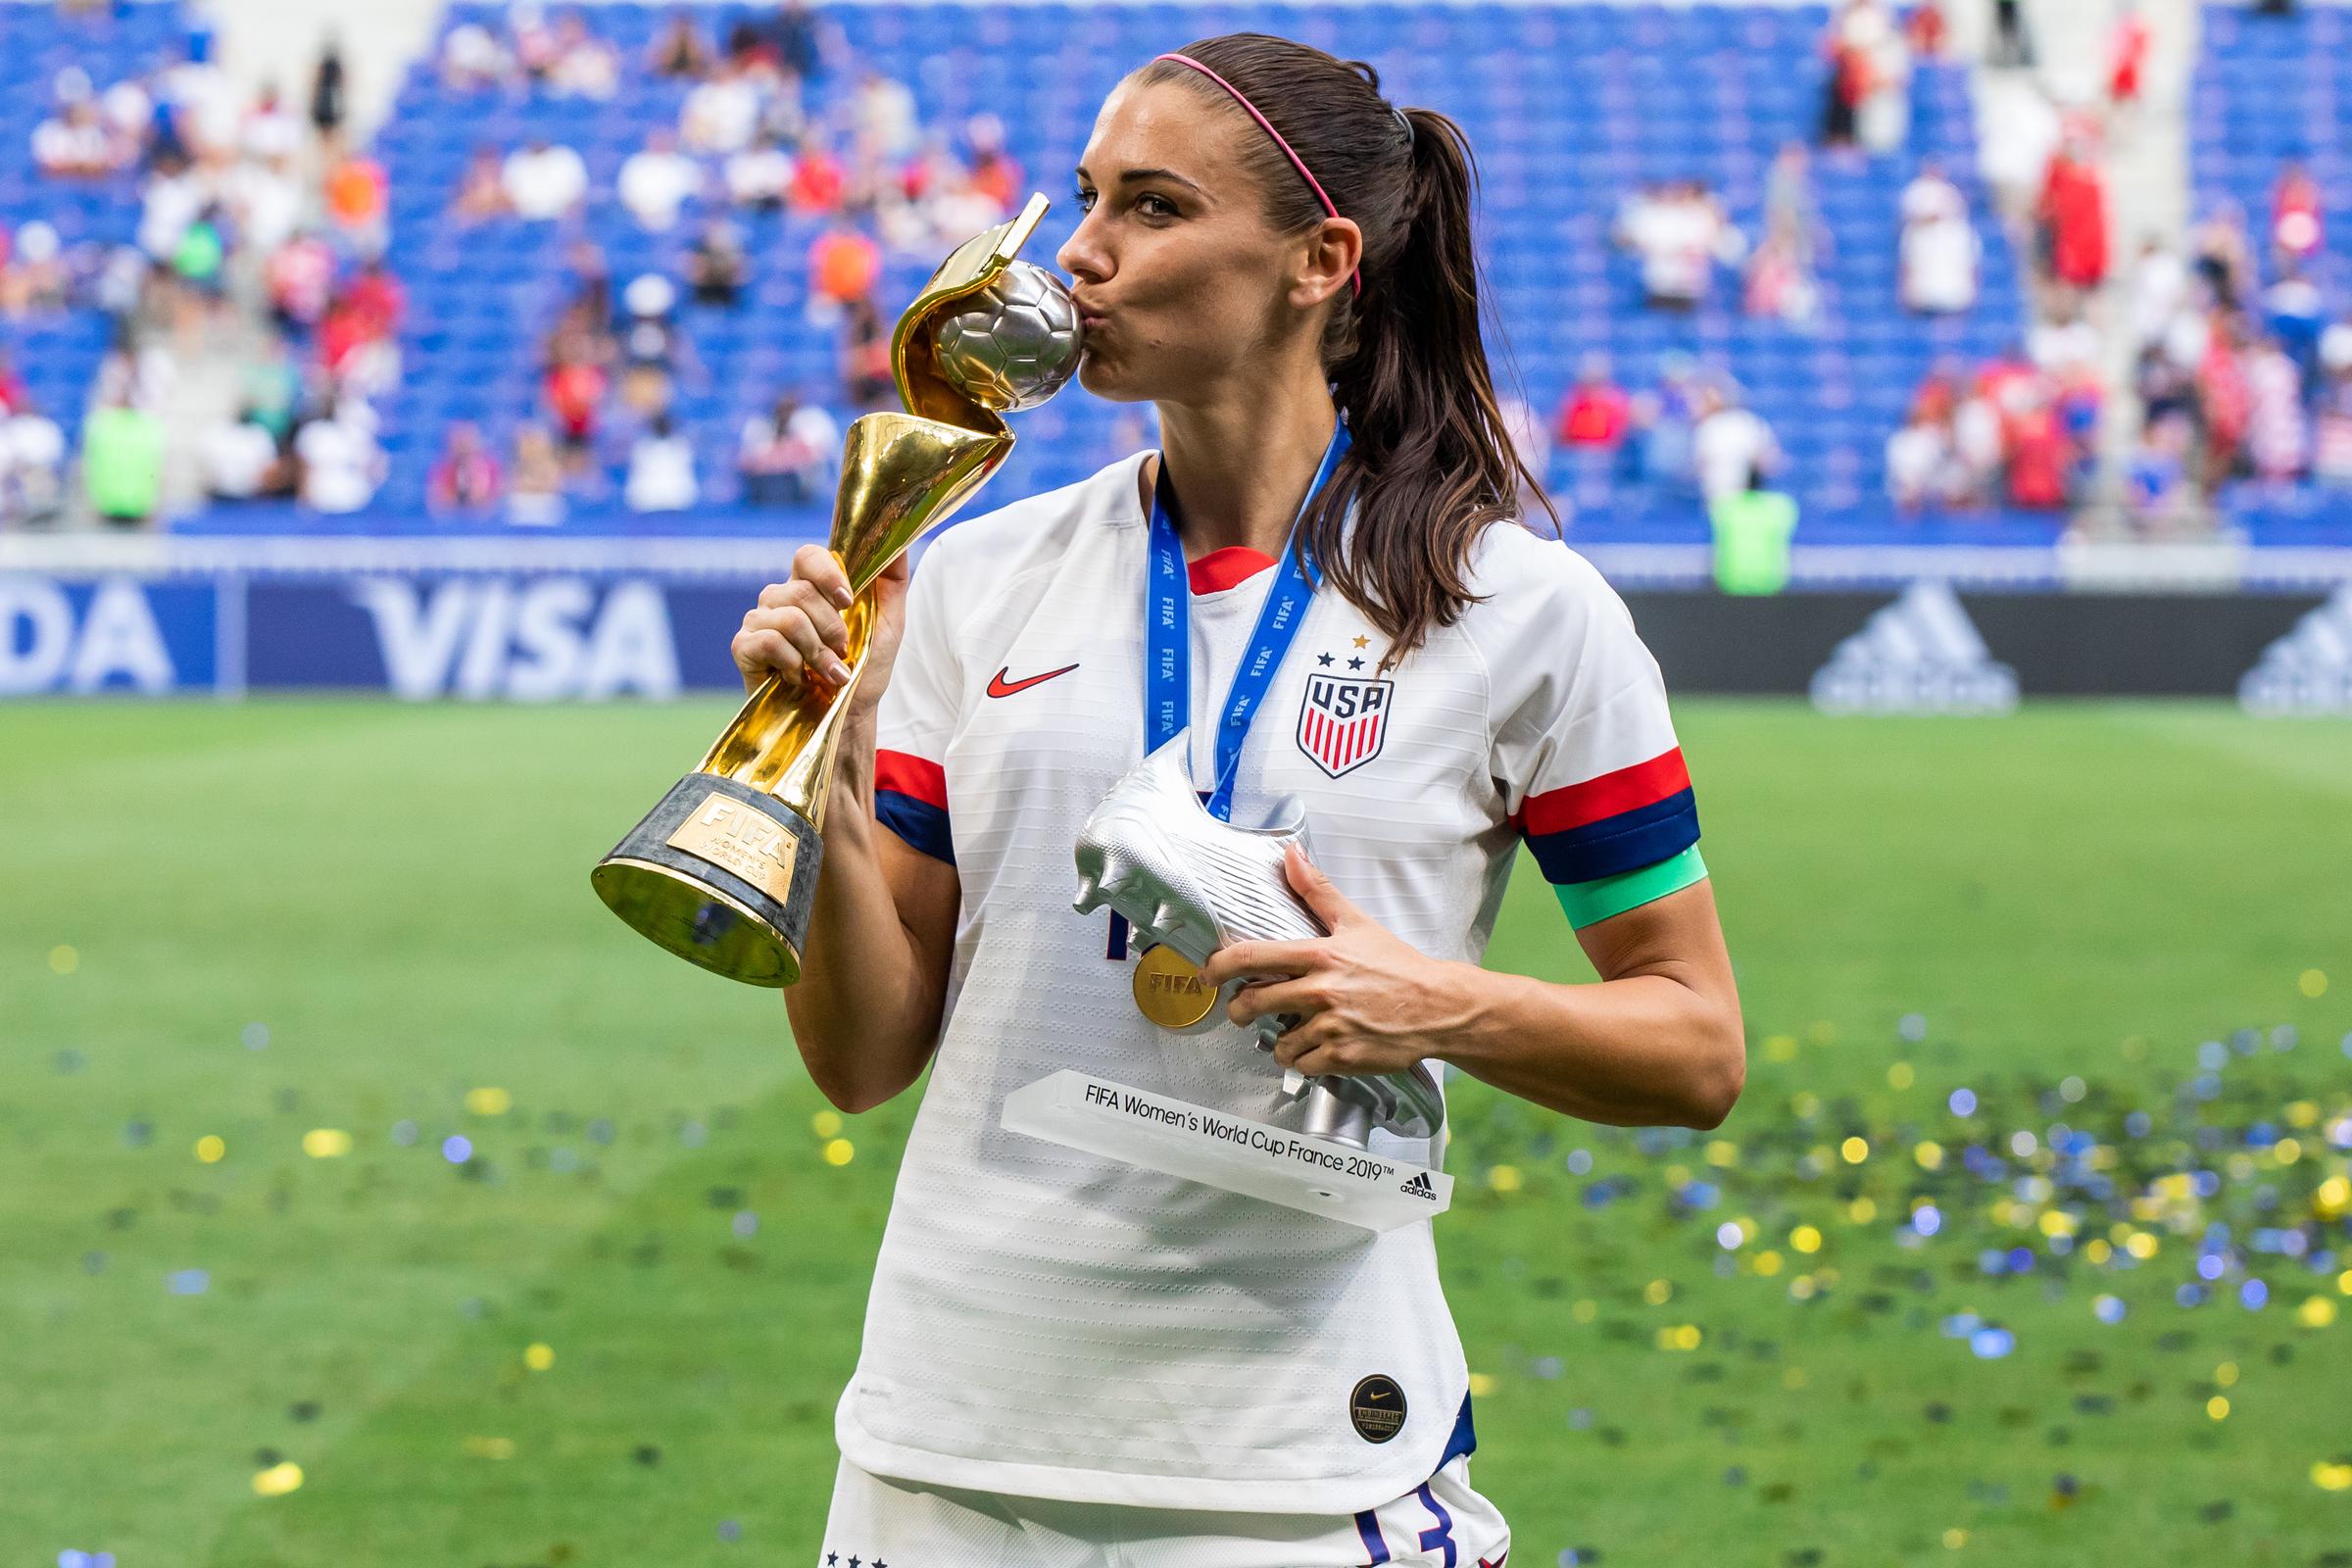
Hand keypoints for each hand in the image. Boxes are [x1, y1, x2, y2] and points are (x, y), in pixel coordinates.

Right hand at [731, 543, 910, 708]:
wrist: (848, 718)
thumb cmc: (865, 671)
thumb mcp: (889, 624)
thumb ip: (892, 580)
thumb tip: (898, 540)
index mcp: (811, 586)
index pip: (808, 556)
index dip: (828, 574)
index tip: (849, 602)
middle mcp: (781, 597)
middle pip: (801, 591)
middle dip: (832, 628)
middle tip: (842, 652)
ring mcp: (759, 621)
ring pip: (789, 617)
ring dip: (817, 652)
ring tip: (828, 672)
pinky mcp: (743, 648)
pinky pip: (767, 641)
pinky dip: (792, 664)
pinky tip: (798, 678)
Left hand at [1196, 844, 1477, 1079]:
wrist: (1437, 1006)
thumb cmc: (1398, 965)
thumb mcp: (1355, 922)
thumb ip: (1317, 891)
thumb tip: (1290, 855)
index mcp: (1319, 956)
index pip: (1251, 957)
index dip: (1218, 967)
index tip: (1208, 974)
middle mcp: (1319, 992)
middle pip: (1252, 1003)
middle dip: (1239, 1010)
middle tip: (1242, 1010)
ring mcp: (1330, 1027)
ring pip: (1277, 1042)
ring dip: (1279, 1039)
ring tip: (1293, 1031)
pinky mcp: (1342, 1057)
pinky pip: (1301, 1065)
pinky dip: (1304, 1060)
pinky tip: (1316, 1047)